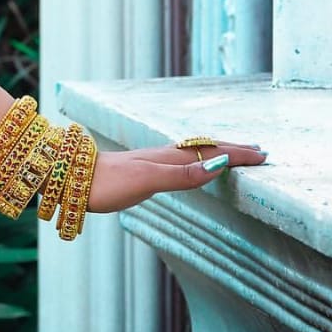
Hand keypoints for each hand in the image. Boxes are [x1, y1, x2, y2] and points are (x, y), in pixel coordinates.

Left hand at [87, 138, 266, 212]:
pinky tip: (187, 164)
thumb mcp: (146, 181)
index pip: (210, 153)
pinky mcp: (140, 170)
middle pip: (203, 149)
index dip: (236, 155)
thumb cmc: (107, 183)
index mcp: (167, 159)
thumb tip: (217, 165)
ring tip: (230, 152)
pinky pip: (177, 161)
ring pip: (191, 153)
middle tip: (257, 150)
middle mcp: (161, 156)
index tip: (262, 154)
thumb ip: (181, 175)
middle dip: (231, 149)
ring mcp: (150, 161)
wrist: (70, 177)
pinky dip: (194, 159)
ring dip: (214, 151)